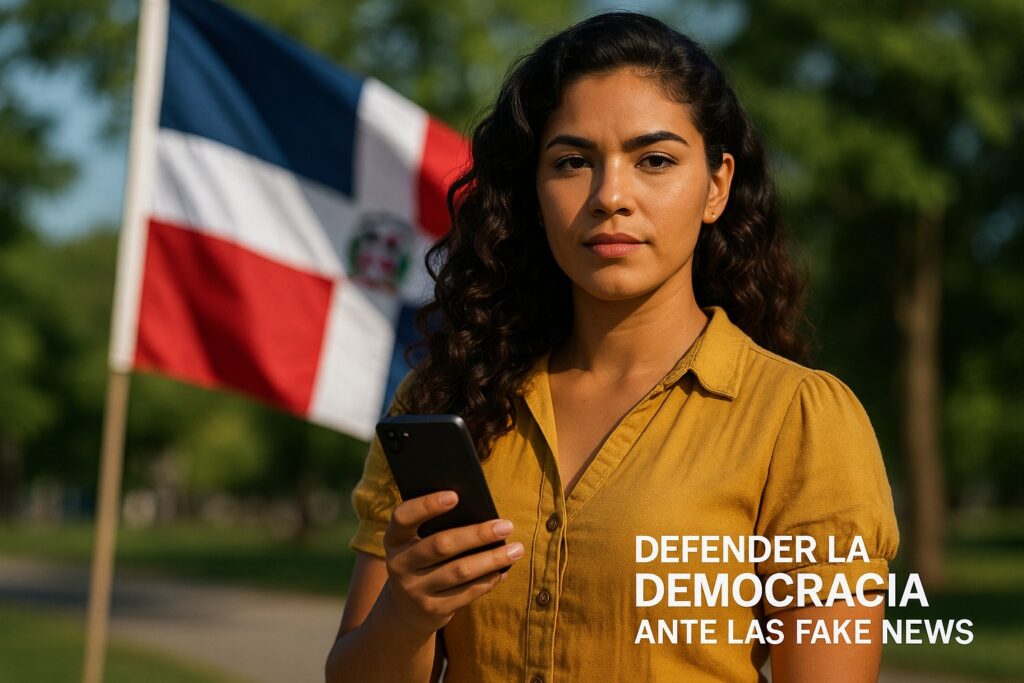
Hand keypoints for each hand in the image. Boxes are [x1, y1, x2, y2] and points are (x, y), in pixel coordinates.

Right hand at [381, 490, 523, 635]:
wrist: (407, 609)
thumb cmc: (424, 560)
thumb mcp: (418, 542)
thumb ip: (438, 527)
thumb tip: (483, 514)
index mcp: (394, 538)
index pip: (403, 517)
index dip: (427, 505)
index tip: (455, 495)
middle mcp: (399, 564)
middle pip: (441, 545)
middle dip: (477, 534)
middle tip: (506, 526)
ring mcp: (413, 590)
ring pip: (459, 571)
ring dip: (492, 559)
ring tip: (516, 549)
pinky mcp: (431, 611)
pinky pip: (465, 594)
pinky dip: (488, 580)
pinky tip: (503, 570)